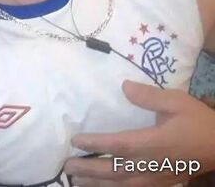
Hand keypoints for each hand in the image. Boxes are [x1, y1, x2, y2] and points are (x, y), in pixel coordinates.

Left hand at [64, 80, 214, 185]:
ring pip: (121, 186)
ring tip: (76, 182)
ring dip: (97, 185)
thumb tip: (123, 86)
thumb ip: (148, 96)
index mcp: (153, 143)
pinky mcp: (160, 185)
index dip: (95, 144)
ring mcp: (155, 179)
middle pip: (114, 170)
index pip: (118, 146)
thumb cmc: (196, 121)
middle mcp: (151, 165)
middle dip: (88, 170)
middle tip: (66, 167)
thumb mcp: (176, 101)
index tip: (75, 141)